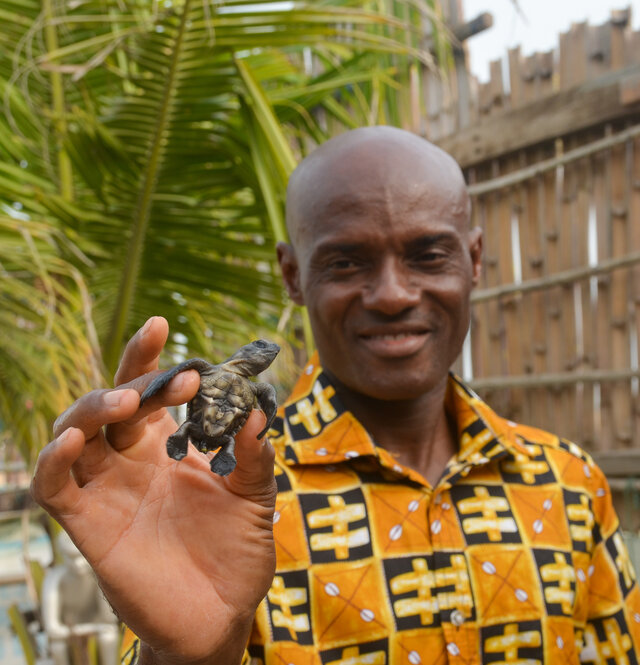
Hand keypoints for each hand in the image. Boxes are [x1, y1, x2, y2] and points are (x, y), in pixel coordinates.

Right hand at [31, 317, 276, 664]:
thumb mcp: (255, 497)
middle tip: (171, 372)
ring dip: (91, 409)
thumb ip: (255, 455)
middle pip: (110, 403)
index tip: (165, 325)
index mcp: (166, 447)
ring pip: (74, 434)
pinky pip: (55, 488)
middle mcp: (131, 462)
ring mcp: (107, 491)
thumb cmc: (237, 551)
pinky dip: (54, 462)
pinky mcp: (89, 526)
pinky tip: (72, 441)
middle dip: (131, 377)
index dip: (151, 359)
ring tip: (124, 400)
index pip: (148, 391)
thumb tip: (258, 409)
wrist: (221, 616)